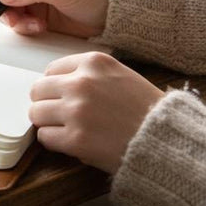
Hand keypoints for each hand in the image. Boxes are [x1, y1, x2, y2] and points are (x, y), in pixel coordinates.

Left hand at [28, 52, 163, 173]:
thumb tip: (55, 84)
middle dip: (46, 103)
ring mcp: (76, 111)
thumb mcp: (121, 76)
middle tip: (59, 116)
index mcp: (94, 63)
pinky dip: (54, 142)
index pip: (50, 70)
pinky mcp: (75, 139)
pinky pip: (45, 137)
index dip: (54, 87)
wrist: (169, 141)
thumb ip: (89, 75)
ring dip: (48, 123)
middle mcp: (82, 83)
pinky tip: (71, 142)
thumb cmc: (148, 111)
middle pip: (38, 90)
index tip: (61, 97)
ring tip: (66, 130)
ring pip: (36, 113)